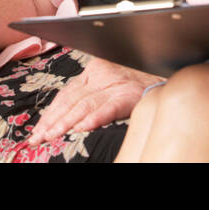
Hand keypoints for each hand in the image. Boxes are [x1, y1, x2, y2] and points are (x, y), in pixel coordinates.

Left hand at [27, 55, 161, 143]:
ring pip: (83, 104)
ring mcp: (115, 85)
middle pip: (70, 100)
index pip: (66, 94)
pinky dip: (94, 118)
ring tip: (51, 135)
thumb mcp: (113, 86)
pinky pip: (108, 107)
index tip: (38, 130)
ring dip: (65, 122)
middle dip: (51, 121)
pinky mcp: (129, 94)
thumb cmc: (143, 83)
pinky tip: (81, 128)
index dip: (50, 113)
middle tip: (37, 138)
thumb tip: (73, 120)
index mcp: (95, 71)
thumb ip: (94, 97)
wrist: (172, 74)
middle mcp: (102, 75)